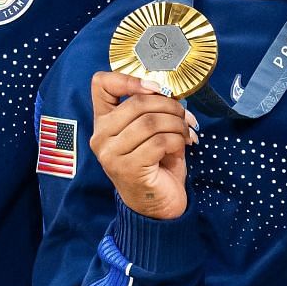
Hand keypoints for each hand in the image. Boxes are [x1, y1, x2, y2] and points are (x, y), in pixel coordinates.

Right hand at [88, 71, 197, 220]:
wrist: (158, 206)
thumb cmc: (156, 165)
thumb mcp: (152, 133)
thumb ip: (153, 111)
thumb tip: (171, 95)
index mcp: (103, 122)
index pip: (101, 84)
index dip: (129, 79)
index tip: (155, 89)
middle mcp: (100, 135)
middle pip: (138, 102)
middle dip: (170, 106)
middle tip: (185, 118)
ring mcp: (110, 153)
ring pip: (151, 121)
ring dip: (178, 125)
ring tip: (186, 134)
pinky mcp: (127, 167)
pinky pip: (160, 142)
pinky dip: (178, 141)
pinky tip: (182, 148)